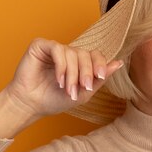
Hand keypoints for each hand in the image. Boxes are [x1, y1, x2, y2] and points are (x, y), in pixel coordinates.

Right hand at [3, 38, 122, 118]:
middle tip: (82, 88)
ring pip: (72, 53)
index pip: (95, 55)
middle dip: (86, 72)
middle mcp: (68, 53)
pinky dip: (61, 66)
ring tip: (66, 89)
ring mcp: (55, 48)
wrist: (31, 105)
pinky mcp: (41, 46)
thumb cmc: (55, 100)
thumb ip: (100, 78)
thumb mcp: (84, 93)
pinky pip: (58, 49)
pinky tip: (58, 79)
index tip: (100, 77)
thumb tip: (119, 62)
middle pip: (86, 54)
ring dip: (72, 74)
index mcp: (79, 62)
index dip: (100, 64)